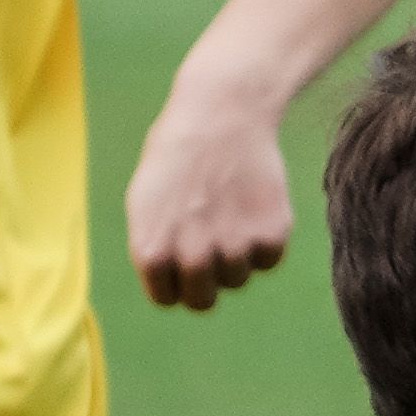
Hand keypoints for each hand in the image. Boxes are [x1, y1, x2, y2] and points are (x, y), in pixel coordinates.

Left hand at [126, 88, 295, 308]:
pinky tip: (251, 205)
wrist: (221, 114)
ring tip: (227, 212)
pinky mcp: (272, 234)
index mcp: (151, 251)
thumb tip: (176, 287)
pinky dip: (263, 240)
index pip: (167, 299)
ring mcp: (234, 247)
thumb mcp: (144, 202)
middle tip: (208, 247)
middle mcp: (192, 255)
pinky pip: (268, 260)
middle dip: (205, 281)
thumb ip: (155, 249)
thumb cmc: (177, 157)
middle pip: (203, 302)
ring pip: (237, 279)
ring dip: (235, 255)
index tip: (180, 253)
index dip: (174, 278)